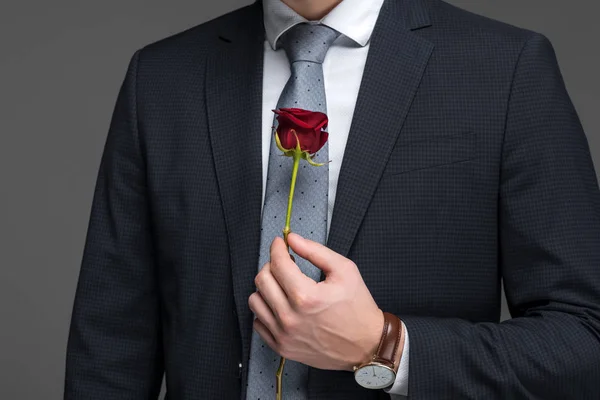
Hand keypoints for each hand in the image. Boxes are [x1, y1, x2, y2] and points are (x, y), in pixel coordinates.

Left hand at [248, 232, 387, 370]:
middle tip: (285, 264)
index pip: (278, 263)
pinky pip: (258, 323)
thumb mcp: (345, 270)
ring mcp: (284, 334)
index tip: (280, 243)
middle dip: (271, 265)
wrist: (366, 345)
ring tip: (282, 285)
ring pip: (255, 300)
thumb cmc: (358, 308)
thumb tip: (292, 239)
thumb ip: (315, 251)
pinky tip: (281, 305)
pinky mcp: (282, 347)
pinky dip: (266, 310)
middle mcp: (291, 317)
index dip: (277, 248)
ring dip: (266, 288)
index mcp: (306, 296)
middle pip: (262, 280)